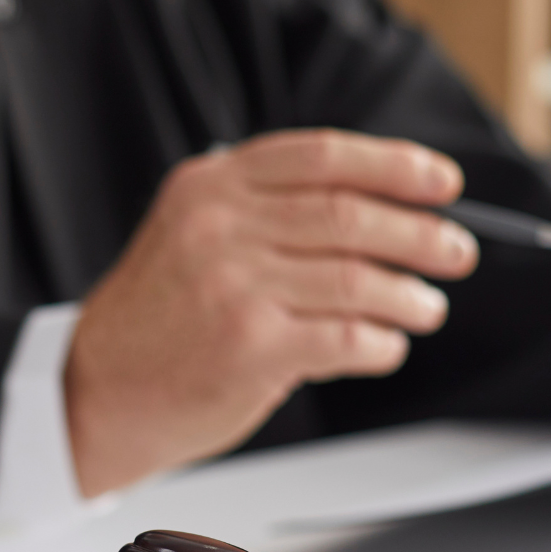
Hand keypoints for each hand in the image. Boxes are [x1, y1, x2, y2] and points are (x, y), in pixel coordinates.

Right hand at [63, 129, 479, 496]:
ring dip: (408, 296)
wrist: (96, 395)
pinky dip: (380, 343)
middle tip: (454, 251)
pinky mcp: (251, 347)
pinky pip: (346, 337)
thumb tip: (376, 214)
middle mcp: (220, 228)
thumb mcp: (190, 236)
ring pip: (359, 279)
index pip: (322, 157)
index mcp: (209, 187)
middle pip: (350, 215)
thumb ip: (262, 213)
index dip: (394, 166)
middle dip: (419, 234)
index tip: (441, 182)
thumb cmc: (155, 323)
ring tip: (426, 307)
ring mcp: (235, 287)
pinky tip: (385, 347)